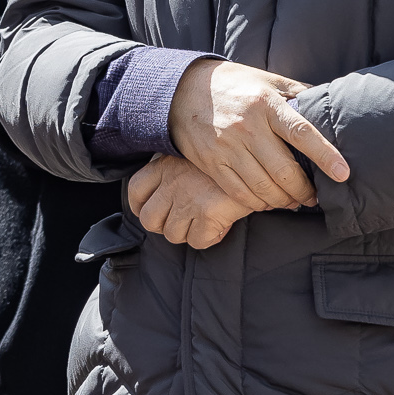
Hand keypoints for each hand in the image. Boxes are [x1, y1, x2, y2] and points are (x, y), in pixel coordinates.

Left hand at [127, 154, 256, 248]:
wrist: (257, 159)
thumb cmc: (226, 158)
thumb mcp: (193, 153)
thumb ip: (175, 170)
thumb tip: (164, 192)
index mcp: (164, 166)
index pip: (135, 190)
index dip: (140, 206)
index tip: (153, 210)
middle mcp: (172, 183)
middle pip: (149, 220)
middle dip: (164, 226)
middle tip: (183, 222)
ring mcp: (188, 199)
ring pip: (172, 234)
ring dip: (188, 233)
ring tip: (204, 221)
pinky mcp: (208, 213)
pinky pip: (198, 241)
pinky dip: (209, 237)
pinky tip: (220, 225)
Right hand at [167, 59, 348, 211]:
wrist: (181, 90)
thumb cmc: (233, 84)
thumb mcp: (266, 79)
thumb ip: (296, 92)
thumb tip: (328, 104)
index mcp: (266, 103)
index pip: (302, 132)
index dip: (325, 155)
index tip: (343, 173)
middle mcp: (247, 126)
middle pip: (284, 170)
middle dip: (305, 191)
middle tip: (314, 197)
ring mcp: (227, 147)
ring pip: (264, 187)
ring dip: (284, 200)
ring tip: (293, 201)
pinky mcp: (212, 163)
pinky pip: (240, 193)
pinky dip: (258, 203)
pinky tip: (267, 201)